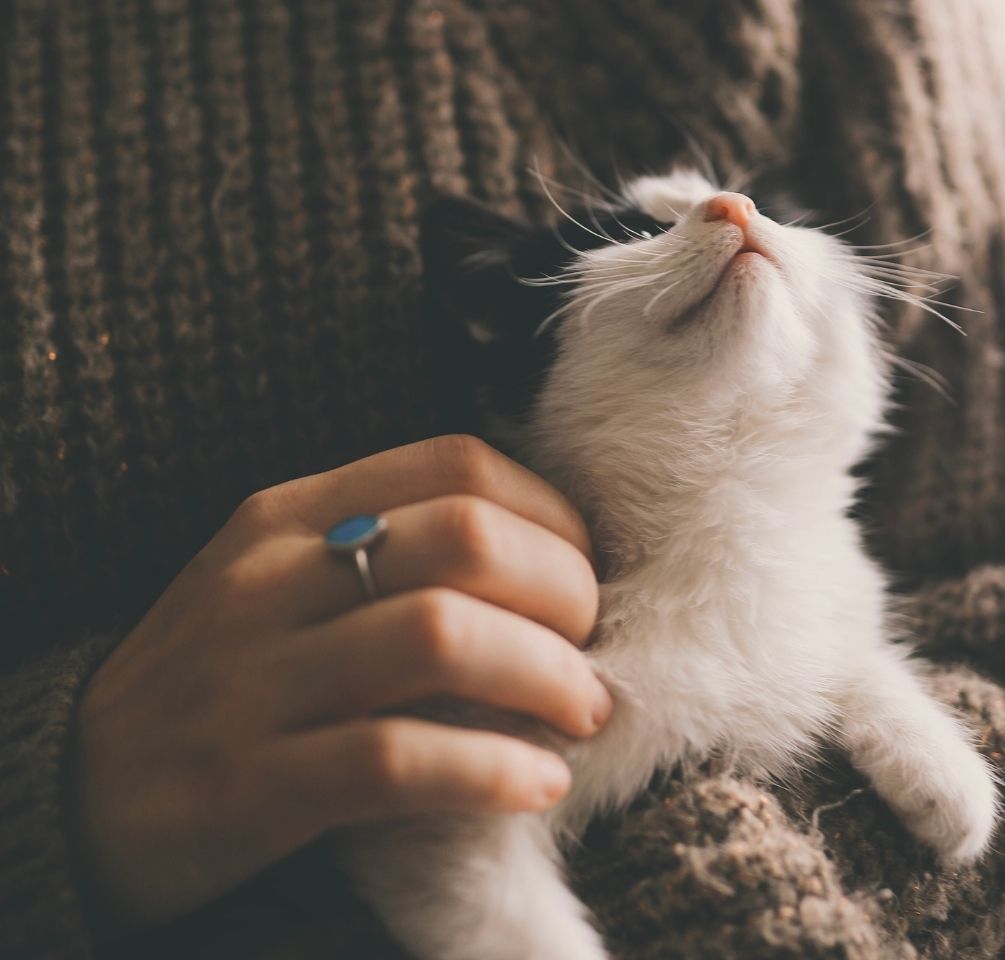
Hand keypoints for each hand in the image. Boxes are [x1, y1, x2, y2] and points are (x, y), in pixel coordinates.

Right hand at [69, 435, 607, 926]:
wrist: (81, 784)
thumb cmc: (224, 673)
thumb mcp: (285, 580)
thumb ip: (390, 551)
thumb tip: (547, 559)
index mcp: (291, 513)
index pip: (457, 465)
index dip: (552, 516)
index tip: (584, 573)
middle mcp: (274, 578)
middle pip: (468, 541)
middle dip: (566, 592)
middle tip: (591, 649)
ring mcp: (257, 678)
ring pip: (443, 638)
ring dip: (546, 677)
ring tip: (582, 713)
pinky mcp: (250, 782)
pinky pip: (397, 760)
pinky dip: (491, 769)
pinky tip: (538, 783)